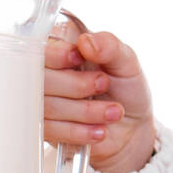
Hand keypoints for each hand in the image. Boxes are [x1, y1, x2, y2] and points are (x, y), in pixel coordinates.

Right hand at [44, 17, 156, 172]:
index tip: (77, 58)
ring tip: (114, 111)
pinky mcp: (44, 127)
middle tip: (104, 84)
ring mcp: (42, 100)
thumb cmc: (126, 88)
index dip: (56, 54)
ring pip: (47, 106)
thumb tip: (86, 42)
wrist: (132, 127)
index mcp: (61, 46)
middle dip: (76, 85)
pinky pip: (51, 130)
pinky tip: (100, 130)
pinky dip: (79, 131)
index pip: (41, 46)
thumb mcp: (127, 63)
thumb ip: (110, 47)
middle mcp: (47, 72)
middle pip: (40, 78)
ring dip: (85, 111)